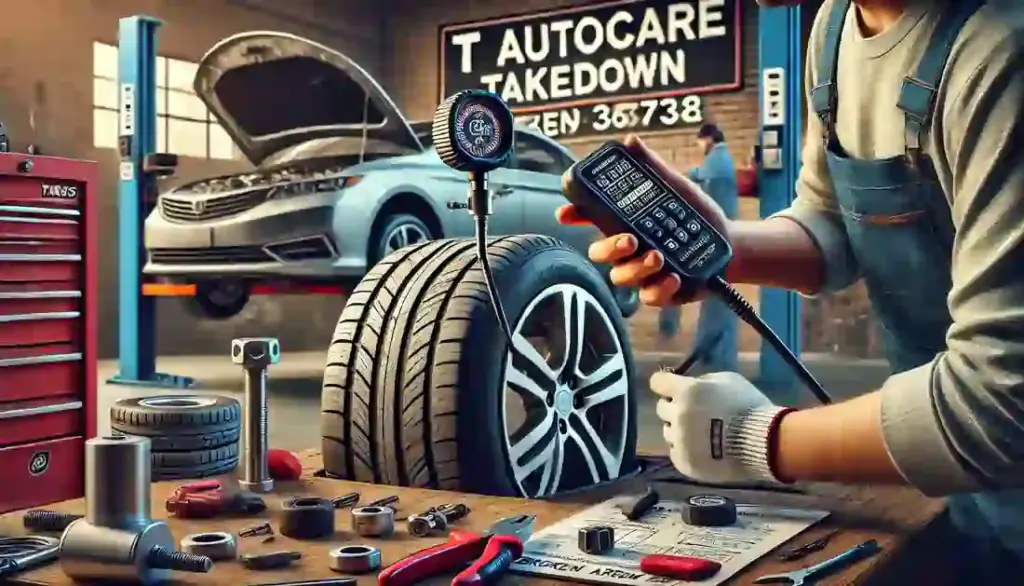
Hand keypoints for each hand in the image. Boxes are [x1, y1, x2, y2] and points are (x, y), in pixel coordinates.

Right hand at [558, 134, 732, 306]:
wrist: (727, 245)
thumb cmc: (695, 216)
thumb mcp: (676, 188)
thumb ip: (653, 167)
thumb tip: (631, 140)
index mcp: (625, 222)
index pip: (590, 218)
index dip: (574, 216)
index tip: (566, 213)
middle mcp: (627, 249)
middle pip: (599, 253)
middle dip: (609, 247)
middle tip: (630, 239)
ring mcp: (641, 273)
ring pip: (621, 277)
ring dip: (638, 267)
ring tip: (659, 256)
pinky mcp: (659, 292)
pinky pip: (648, 296)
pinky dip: (659, 288)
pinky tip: (674, 276)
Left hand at [650, 371, 792, 484]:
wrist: (764, 443)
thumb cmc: (749, 407)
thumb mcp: (729, 380)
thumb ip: (704, 380)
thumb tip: (691, 384)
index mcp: (686, 391)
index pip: (658, 382)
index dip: (664, 383)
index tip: (671, 387)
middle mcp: (677, 415)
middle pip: (662, 408)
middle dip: (675, 408)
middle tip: (694, 413)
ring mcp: (679, 440)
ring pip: (668, 431)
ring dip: (680, 430)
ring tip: (702, 435)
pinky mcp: (684, 462)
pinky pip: (676, 452)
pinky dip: (686, 450)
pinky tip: (703, 449)